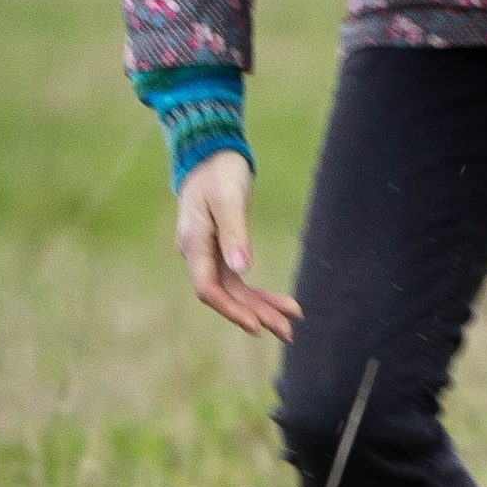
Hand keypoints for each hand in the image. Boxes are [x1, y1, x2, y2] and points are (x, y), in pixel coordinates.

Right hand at [176, 150, 300, 343]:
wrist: (209, 154)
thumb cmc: (218, 173)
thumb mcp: (228, 199)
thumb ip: (234, 233)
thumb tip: (242, 269)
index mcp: (194, 244)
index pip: (209, 289)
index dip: (232, 310)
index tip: (256, 326)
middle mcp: (198, 254)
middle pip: (227, 294)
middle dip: (256, 314)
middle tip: (288, 332)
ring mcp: (208, 254)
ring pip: (235, 290)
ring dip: (262, 307)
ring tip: (291, 324)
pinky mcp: (221, 250)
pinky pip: (239, 279)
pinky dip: (259, 292)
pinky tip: (282, 303)